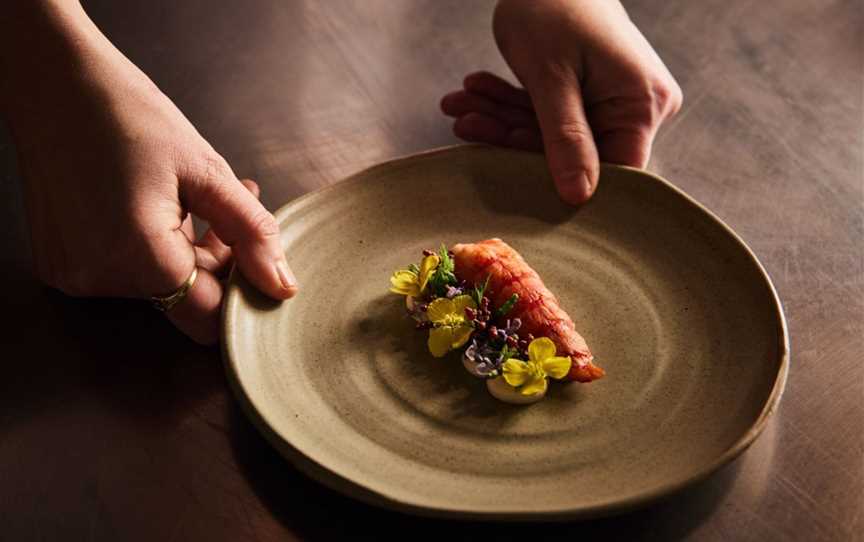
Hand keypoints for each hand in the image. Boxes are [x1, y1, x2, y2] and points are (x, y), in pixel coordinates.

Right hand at [2, 1, 296, 343]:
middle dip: (218, 263)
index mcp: (137, 255)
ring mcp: (73, 274)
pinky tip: (162, 207)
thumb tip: (283, 288)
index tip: (256, 257)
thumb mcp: (208, 173)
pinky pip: (125, 274)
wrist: (56, 84)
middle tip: (235, 211)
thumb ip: (252, 235)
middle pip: (184, 301)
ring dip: (188, 253)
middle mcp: (98, 277)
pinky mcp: (61, 265)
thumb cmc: (132, 116)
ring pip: (157, 288)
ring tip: (199, 200)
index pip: (209, 318)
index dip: (241, 294)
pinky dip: (151, 249)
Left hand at [441, 0, 681, 203]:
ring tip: (459, 103)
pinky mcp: (593, 93)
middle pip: (577, 151)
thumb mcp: (550, 77)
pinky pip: (553, 114)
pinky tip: (475, 93)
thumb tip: (578, 198)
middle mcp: (639, 106)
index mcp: (641, 103)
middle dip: (512, 136)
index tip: (514, 181)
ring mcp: (616, 99)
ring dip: (503, 119)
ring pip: (556, 133)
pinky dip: (513, 105)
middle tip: (463, 122)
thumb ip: (564, 140)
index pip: (612, 170)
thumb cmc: (553, 5)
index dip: (565, 182)